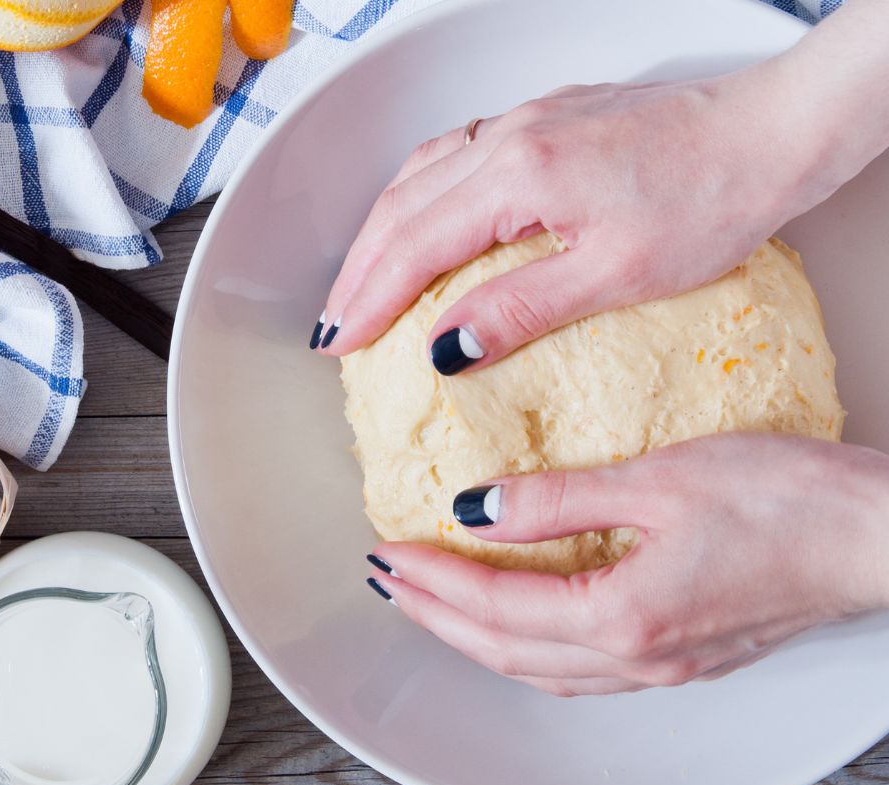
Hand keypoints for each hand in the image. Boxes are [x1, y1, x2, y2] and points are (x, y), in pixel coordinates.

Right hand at [311, 74, 843, 367]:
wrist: (769, 133)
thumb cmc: (712, 198)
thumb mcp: (618, 273)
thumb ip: (522, 307)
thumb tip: (449, 346)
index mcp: (520, 175)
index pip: (415, 245)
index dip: (369, 300)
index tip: (340, 343)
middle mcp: (510, 138)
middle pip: (401, 206)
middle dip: (358, 271)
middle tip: (333, 326)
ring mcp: (524, 122)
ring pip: (420, 174)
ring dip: (380, 230)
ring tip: (361, 280)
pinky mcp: (545, 120)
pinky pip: (453, 152)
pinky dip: (417, 194)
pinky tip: (421, 217)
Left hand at [365, 433, 888, 695]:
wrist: (879, 536)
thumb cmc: (789, 503)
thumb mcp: (659, 480)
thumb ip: (559, 500)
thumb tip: (476, 509)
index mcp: (623, 617)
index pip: (497, 606)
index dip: (433, 582)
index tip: (388, 554)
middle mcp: (636, 656)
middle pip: (506, 649)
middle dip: (437, 616)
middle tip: (389, 581)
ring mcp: (663, 664)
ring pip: (540, 667)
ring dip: (477, 636)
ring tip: (435, 601)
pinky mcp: (685, 653)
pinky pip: (581, 668)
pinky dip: (530, 646)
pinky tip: (520, 622)